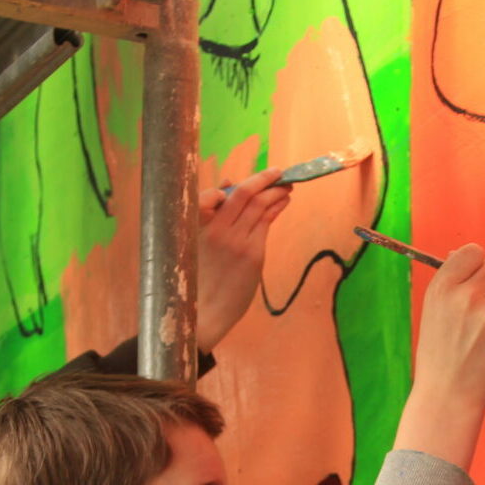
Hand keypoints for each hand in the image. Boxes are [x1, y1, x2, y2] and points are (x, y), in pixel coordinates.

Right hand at [195, 167, 291, 352]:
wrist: (204, 312)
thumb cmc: (199, 279)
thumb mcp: (197, 244)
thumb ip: (210, 217)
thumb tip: (226, 187)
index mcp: (198, 227)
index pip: (214, 194)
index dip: (232, 184)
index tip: (245, 180)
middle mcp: (217, 230)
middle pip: (244, 194)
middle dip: (264, 179)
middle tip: (278, 172)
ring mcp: (236, 241)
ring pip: (259, 205)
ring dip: (275, 191)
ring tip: (286, 186)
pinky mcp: (252, 254)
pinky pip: (266, 222)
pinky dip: (277, 207)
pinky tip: (284, 201)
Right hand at [393, 243, 484, 468]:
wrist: (447, 395)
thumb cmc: (439, 355)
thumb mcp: (433, 312)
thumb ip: (450, 283)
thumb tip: (462, 254)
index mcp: (440, 287)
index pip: (471, 251)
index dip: (477, 264)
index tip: (475, 280)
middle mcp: (462, 294)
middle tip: (481, 308)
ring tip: (484, 330)